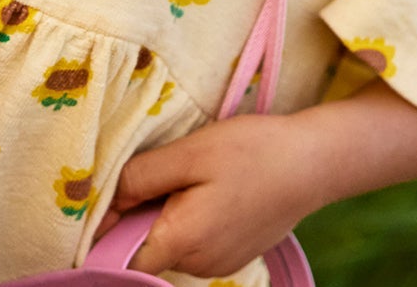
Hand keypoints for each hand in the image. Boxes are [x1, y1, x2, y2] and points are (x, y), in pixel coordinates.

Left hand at [95, 114, 323, 279]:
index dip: (104, 232)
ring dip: (166, 215)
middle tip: (157, 170)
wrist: (314, 162)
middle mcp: (198, 264)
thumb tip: (102, 202)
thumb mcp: (191, 151)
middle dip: (138, 214)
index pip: (121, 260)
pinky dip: (189, 219)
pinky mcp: (233, 255)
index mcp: (183, 241)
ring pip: (170, 244)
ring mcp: (218, 264)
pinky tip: (210, 186)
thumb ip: (142, 177)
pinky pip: (194, 243)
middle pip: (145, 249)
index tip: (104, 199)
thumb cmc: (252, 151)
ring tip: (189, 173)